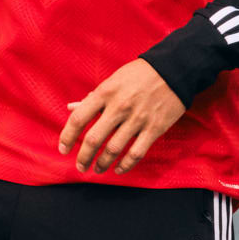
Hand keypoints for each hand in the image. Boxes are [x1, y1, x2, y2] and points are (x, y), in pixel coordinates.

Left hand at [58, 58, 186, 174]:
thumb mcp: (113, 80)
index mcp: (105, 92)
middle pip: (94, 139)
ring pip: (114, 149)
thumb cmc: (139, 75)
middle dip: (84, 157)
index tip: (63, 149)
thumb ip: (93, 97)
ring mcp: (137, 119)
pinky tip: (119, 169)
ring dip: (102, 164)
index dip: (67, 137)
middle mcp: (119, 107)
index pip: (79, 119)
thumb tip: (71, 108)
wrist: (174, 70)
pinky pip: (136, 153)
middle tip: (80, 166)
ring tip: (98, 169)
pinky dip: (125, 165)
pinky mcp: (154, 128)